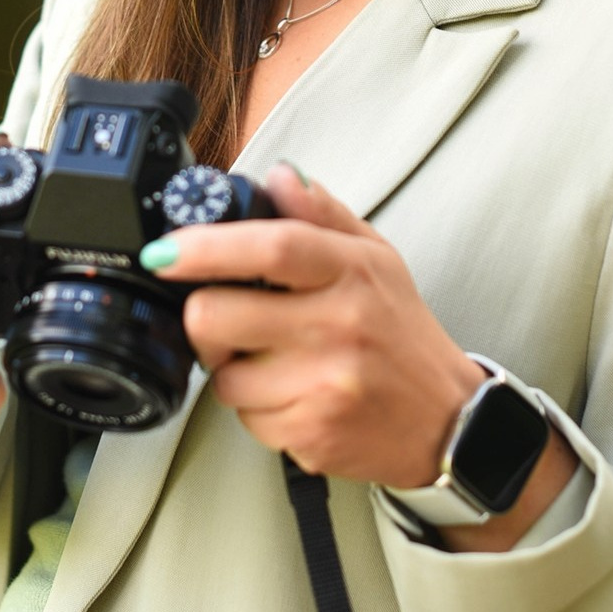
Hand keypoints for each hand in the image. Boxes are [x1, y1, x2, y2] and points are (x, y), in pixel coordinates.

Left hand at [145, 164, 486, 487]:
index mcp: (352, 272)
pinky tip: (290, 393)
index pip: (272, 248)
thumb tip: (277, 176)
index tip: (166, 250)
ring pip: (222, 376)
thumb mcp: (377, 257)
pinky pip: (245, 419)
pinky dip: (255, 406)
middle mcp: (339, 326)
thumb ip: (322, 213)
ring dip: (230, 367)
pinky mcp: (312, 435)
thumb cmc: (402, 332)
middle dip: (199, 314)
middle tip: (217, 313)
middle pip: (218, 315)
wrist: (446, 419)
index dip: (208, 246)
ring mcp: (324, 385)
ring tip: (270, 359)